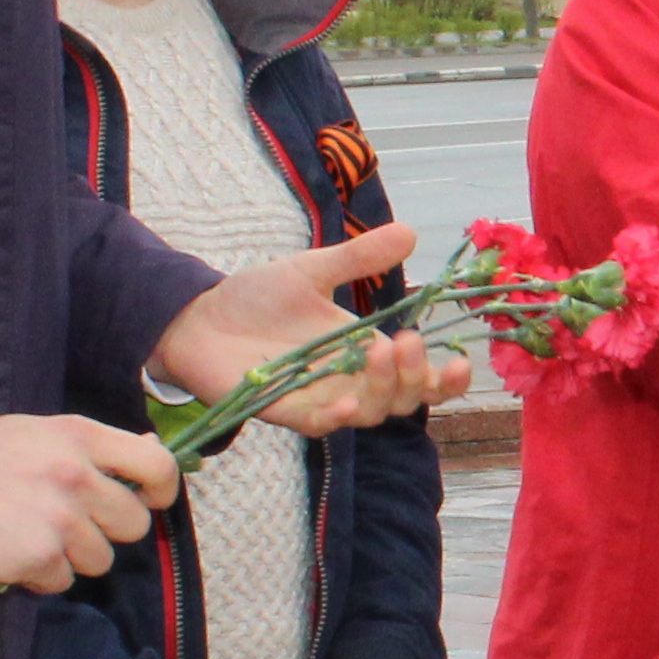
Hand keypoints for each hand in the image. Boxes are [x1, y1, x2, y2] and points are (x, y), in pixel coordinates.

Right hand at [0, 413, 176, 587]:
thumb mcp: (39, 432)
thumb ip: (93, 446)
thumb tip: (152, 447)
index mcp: (81, 437)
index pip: (158, 465)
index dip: (160, 490)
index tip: (146, 500)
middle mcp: (77, 476)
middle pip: (133, 525)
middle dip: (106, 531)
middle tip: (68, 525)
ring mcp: (60, 519)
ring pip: (100, 560)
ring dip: (71, 557)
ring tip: (31, 536)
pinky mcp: (37, 557)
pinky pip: (62, 582)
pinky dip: (39, 577)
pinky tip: (12, 554)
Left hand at [155, 225, 471, 434]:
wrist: (197, 316)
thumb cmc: (255, 298)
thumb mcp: (313, 270)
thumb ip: (359, 257)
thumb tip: (410, 232)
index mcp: (364, 351)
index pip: (418, 376)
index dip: (445, 379)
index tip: (461, 360)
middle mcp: (349, 380)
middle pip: (403, 399)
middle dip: (416, 377)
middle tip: (408, 342)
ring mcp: (319, 399)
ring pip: (370, 413)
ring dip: (383, 390)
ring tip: (381, 352)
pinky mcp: (284, 411)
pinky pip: (320, 426)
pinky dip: (338, 418)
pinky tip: (347, 402)